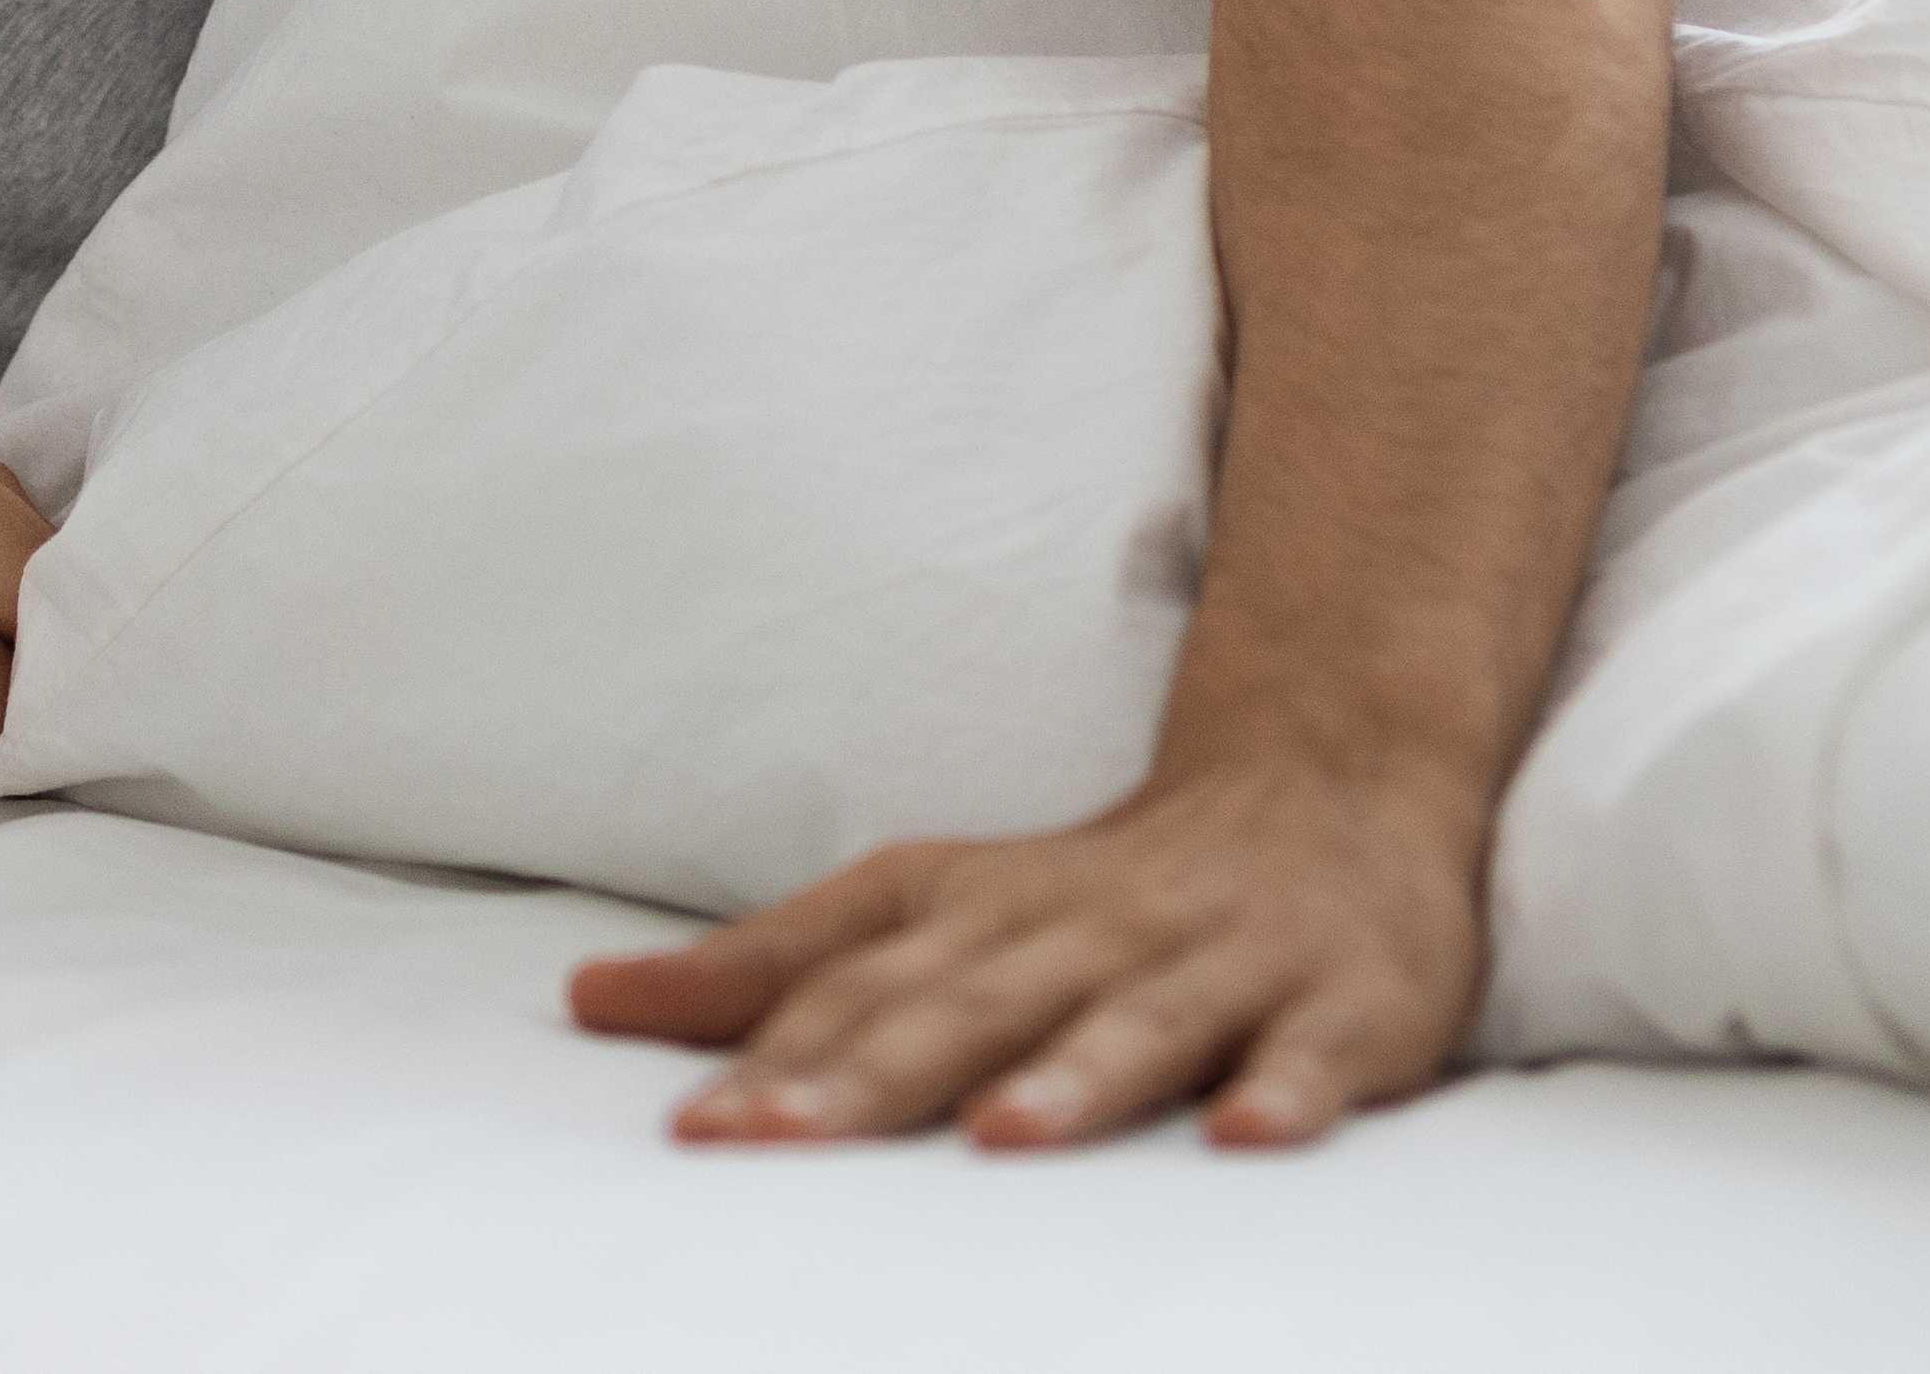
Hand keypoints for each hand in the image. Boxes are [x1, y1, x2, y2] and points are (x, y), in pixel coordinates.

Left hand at [564, 747, 1487, 1148]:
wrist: (1333, 786)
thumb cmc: (1097, 889)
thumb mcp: (930, 905)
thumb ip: (774, 966)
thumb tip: (589, 1001)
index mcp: (981, 909)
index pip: (861, 984)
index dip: (773, 1053)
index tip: (692, 1133)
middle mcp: (1087, 930)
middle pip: (972, 1004)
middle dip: (874, 1076)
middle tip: (777, 1143)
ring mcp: (1218, 965)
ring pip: (1136, 1023)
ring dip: (1070, 1079)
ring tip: (999, 1136)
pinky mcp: (1340, 1003)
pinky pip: (1313, 1053)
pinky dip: (1284, 1091)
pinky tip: (1247, 1137)